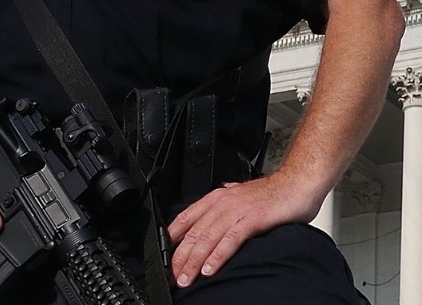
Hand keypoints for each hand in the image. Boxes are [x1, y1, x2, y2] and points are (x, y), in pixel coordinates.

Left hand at [167, 172, 322, 287]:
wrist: (297, 184)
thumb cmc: (272, 195)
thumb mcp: (239, 200)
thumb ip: (223, 208)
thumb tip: (211, 218)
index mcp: (215, 199)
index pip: (185, 220)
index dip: (172, 240)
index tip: (165, 258)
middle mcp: (221, 204)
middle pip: (193, 234)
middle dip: (180, 258)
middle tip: (173, 276)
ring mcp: (236, 211)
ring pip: (207, 239)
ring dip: (194, 262)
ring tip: (186, 278)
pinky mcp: (252, 219)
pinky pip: (230, 240)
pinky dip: (218, 256)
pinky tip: (209, 269)